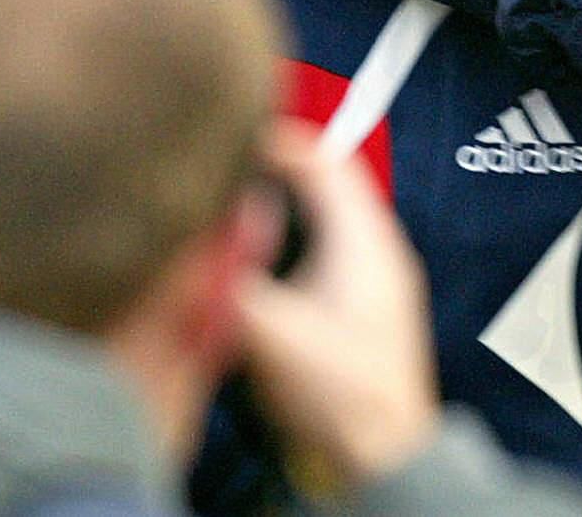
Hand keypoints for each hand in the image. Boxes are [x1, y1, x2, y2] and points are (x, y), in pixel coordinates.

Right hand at [236, 120, 438, 488]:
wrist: (384, 451)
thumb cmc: (342, 394)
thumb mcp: (269, 333)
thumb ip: (230, 281)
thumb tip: (197, 246)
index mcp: (364, 239)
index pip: (325, 162)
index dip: (280, 140)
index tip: (238, 130)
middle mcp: (380, 246)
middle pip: (332, 180)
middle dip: (284, 163)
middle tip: (236, 156)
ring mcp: (379, 273)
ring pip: (335, 211)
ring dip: (295, 196)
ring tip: (246, 192)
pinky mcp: (370, 300)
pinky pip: (335, 241)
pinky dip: (303, 228)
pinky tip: (272, 249)